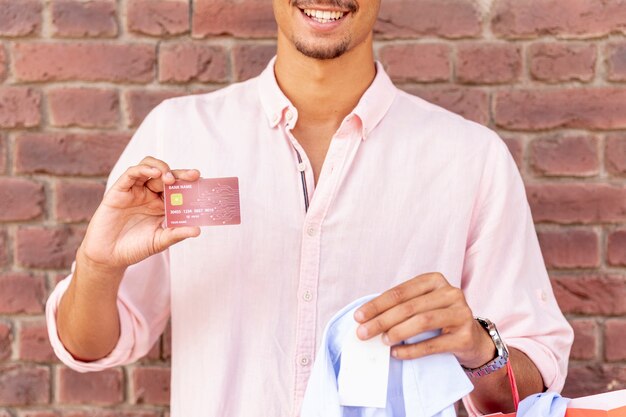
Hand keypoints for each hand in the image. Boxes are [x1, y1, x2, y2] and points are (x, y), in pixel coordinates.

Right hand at [79, 156, 201, 271]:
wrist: (109, 257)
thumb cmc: (135, 248)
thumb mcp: (160, 241)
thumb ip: (177, 234)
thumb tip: (198, 230)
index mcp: (161, 204)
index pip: (177, 187)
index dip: (188, 182)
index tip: (201, 180)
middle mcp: (149, 194)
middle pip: (166, 175)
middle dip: (180, 174)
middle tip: (193, 175)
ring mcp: (134, 191)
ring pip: (148, 167)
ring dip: (162, 168)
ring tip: (171, 178)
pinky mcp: (119, 191)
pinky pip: (131, 174)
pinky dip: (143, 169)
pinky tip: (154, 173)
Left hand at [354, 272, 495, 367]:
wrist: (471, 339)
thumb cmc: (437, 319)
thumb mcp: (421, 305)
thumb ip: (399, 306)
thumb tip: (366, 319)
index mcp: (435, 280)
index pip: (400, 292)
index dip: (377, 304)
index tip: (358, 317)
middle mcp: (451, 292)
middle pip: (409, 307)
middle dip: (382, 320)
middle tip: (363, 333)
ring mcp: (461, 313)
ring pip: (423, 321)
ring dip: (398, 332)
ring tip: (382, 341)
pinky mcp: (465, 336)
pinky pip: (434, 344)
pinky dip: (412, 350)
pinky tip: (397, 353)